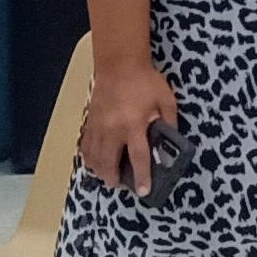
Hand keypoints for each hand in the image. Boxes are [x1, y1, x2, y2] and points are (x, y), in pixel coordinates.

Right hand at [83, 59, 177, 195]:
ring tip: (107, 176)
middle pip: (109, 162)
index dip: (142, 177)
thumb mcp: (166, 101)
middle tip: (119, 186)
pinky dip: (88, 155)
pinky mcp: (90, 120)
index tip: (143, 191)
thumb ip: (169, 122)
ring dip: (99, 169)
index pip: (139, 157)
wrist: (119, 64)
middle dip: (113, 178)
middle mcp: (113, 129)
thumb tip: (170, 141)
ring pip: (93, 155)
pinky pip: (86, 144)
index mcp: (134, 125)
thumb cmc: (146, 82)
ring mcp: (98, 125)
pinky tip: (94, 160)